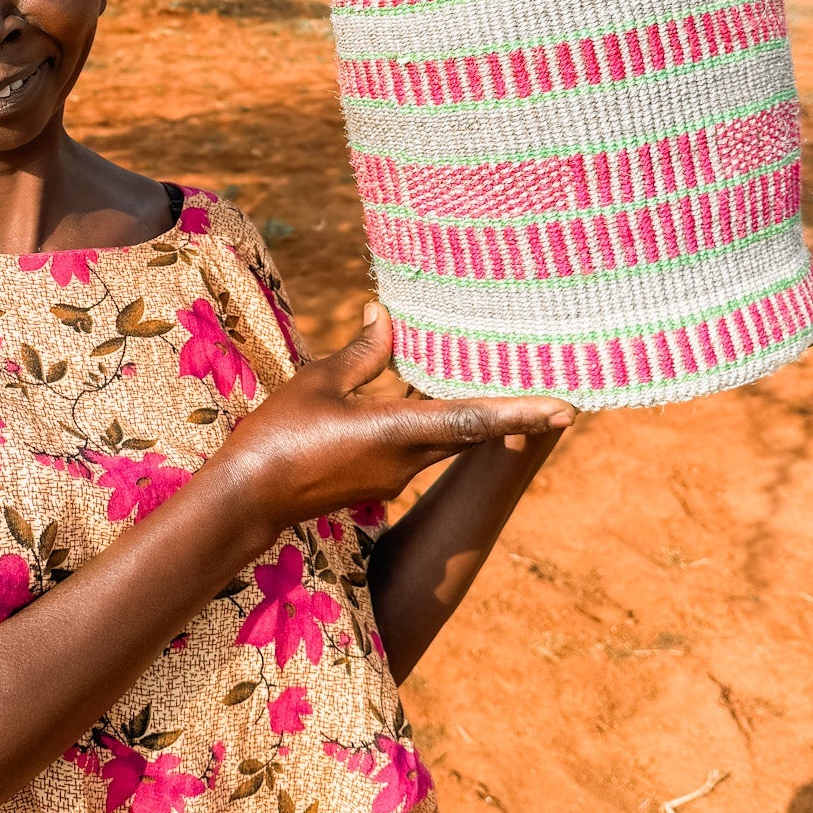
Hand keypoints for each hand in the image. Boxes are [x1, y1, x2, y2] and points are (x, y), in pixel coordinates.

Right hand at [220, 302, 574, 534]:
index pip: (472, 421)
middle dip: (515, 415)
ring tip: (499, 379)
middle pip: (473, 432)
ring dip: (476, 415)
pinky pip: (423, 445)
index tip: (565, 408)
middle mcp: (407, 461)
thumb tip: (384, 312)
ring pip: (449, 438)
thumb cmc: (279, 436)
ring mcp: (396, 476)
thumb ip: (363, 351)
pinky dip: (439, 421)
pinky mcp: (381, 480)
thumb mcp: (319, 381)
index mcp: (396, 433)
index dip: (520, 412)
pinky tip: (433, 393)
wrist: (247, 500)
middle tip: (559, 395)